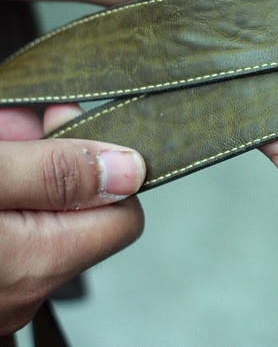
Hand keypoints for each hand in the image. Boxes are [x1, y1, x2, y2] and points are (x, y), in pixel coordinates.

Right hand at [0, 105, 144, 334]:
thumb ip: (55, 174)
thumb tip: (130, 169)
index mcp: (36, 263)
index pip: (122, 216)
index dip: (105, 166)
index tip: (69, 128)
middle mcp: (20, 292)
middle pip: (71, 210)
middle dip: (51, 158)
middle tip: (18, 121)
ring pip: (30, 218)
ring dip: (21, 172)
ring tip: (0, 130)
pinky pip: (4, 236)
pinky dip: (2, 195)